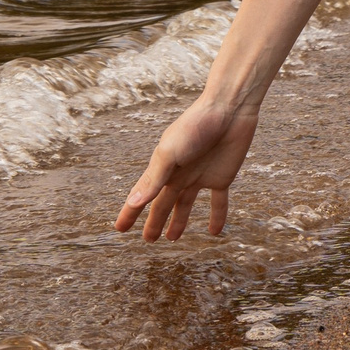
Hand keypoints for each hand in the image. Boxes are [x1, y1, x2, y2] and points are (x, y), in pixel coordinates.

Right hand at [115, 97, 261, 240]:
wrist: (229, 109)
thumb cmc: (196, 126)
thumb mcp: (171, 153)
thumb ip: (155, 178)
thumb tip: (135, 202)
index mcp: (163, 168)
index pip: (142, 195)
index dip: (130, 212)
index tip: (120, 229)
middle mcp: (179, 174)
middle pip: (163, 204)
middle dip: (153, 221)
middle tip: (147, 240)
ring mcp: (200, 176)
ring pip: (186, 205)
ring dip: (178, 222)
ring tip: (171, 238)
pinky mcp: (221, 177)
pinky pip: (218, 203)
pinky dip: (217, 217)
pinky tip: (215, 232)